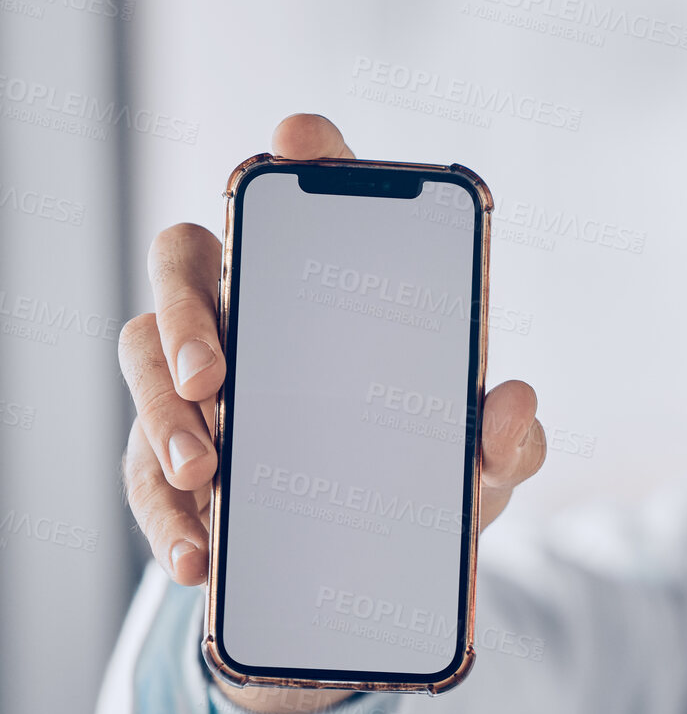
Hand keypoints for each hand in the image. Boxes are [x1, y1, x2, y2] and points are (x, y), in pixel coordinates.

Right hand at [118, 113, 544, 712]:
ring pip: (143, 357)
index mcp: (323, 295)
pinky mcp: (165, 457)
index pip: (304, 205)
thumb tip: (515, 403)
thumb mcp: (477, 468)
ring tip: (205, 472)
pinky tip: (201, 554)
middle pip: (184, 262)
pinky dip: (167, 516)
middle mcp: (246, 316)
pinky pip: (143, 472)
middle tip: (218, 371)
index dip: (303, 160)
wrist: (371, 575)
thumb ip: (509, 440)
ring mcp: (195, 384)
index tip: (299, 138)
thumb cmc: (421, 483)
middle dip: (189, 305)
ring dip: (163, 412)